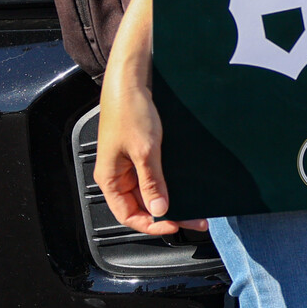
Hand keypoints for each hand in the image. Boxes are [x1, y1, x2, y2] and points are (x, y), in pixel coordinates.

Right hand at [95, 39, 203, 235]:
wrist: (131, 82)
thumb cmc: (130, 112)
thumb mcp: (145, 150)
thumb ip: (152, 182)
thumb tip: (160, 209)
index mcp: (110, 179)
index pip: (128, 215)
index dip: (152, 224)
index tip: (175, 225)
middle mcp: (118, 176)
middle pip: (142, 206)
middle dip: (168, 215)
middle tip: (196, 220)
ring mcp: (130, 165)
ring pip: (151, 193)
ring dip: (172, 200)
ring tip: (196, 207)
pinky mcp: (142, 154)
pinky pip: (155, 177)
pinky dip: (170, 185)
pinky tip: (187, 188)